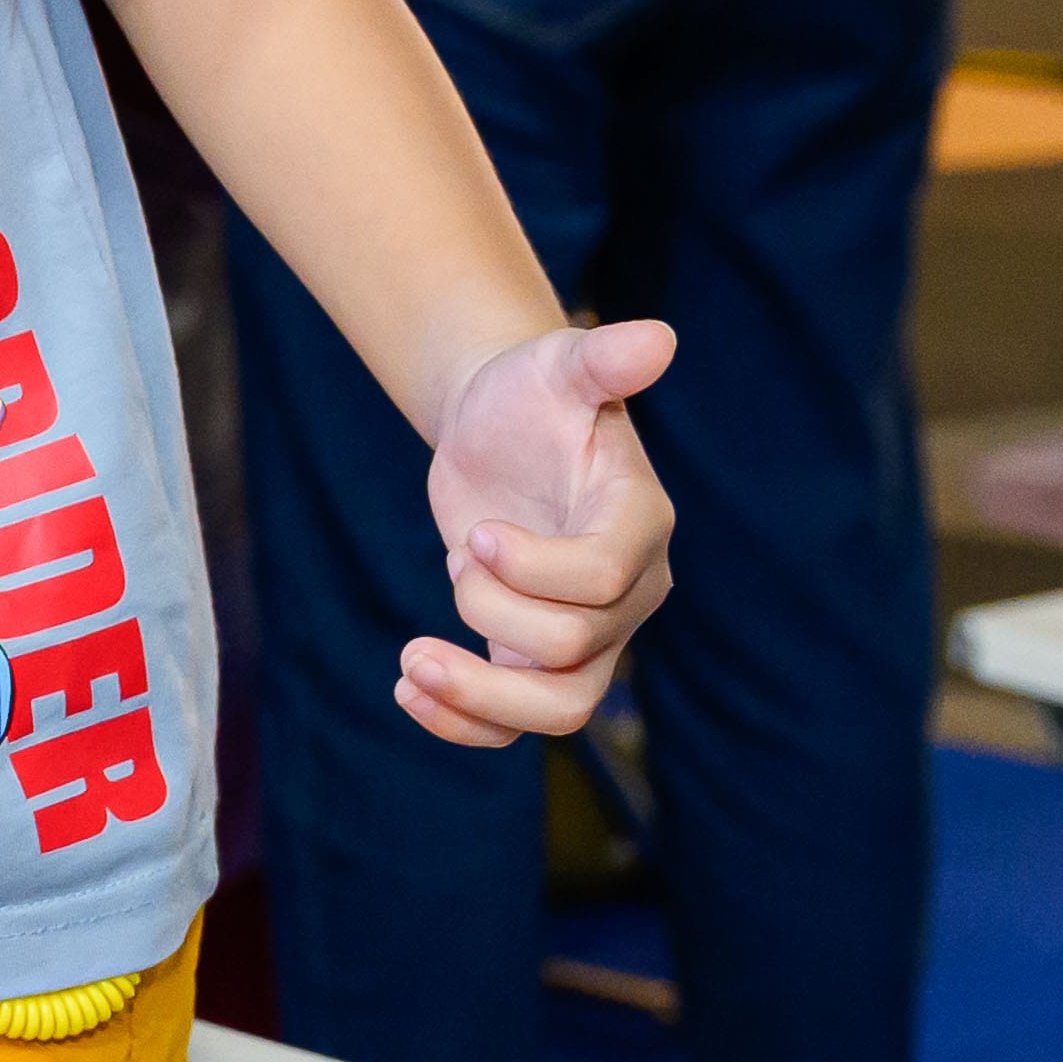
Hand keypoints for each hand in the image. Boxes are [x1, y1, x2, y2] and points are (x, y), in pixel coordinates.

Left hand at [403, 318, 677, 743]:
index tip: (478, 533)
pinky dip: (465, 722)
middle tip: (454, 557)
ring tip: (410, 666)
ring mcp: (585, 633)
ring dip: (481, 698)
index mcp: (638, 525)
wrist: (498, 425)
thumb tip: (655, 339)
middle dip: (494, 612)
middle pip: (574, 649)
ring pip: (558, 709)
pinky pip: (516, 721)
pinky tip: (407, 691)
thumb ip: (603, 359)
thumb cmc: (533, 393)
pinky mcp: (533, 655)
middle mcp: (626, 592)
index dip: (537, 568)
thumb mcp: (558, 366)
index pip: (606, 577)